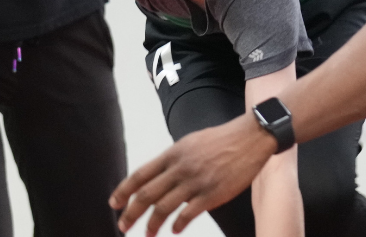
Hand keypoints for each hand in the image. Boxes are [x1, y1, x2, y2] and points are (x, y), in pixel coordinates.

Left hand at [111, 115, 273, 235]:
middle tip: (122, 226)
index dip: (124, 191)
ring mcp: (196, 182)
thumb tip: (159, 177)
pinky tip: (174, 230)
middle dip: (131, 213)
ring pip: (164, 208)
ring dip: (152, 224)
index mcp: (173, 154)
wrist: (250, 138)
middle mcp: (180, 168)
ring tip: (147, 234)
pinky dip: (177, 224)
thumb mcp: (190, 143)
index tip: (114, 204)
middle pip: (147, 195)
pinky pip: (188, 214)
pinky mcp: (212, 194)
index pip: (140, 175)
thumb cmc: (221, 140)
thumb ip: (174, 160)